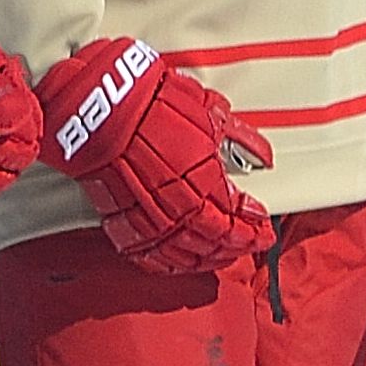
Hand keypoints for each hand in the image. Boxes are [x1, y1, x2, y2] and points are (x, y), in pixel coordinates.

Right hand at [37, 36, 274, 275]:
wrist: (103, 106)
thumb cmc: (151, 103)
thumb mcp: (208, 113)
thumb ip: (239, 138)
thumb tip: (260, 152)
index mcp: (205, 184)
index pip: (236, 221)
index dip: (253, 229)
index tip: (263, 228)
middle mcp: (178, 207)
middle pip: (214, 242)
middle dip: (235, 246)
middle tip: (248, 244)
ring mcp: (148, 217)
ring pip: (184, 254)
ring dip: (206, 259)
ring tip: (221, 256)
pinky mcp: (121, 220)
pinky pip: (148, 254)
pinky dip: (167, 263)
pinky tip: (178, 261)